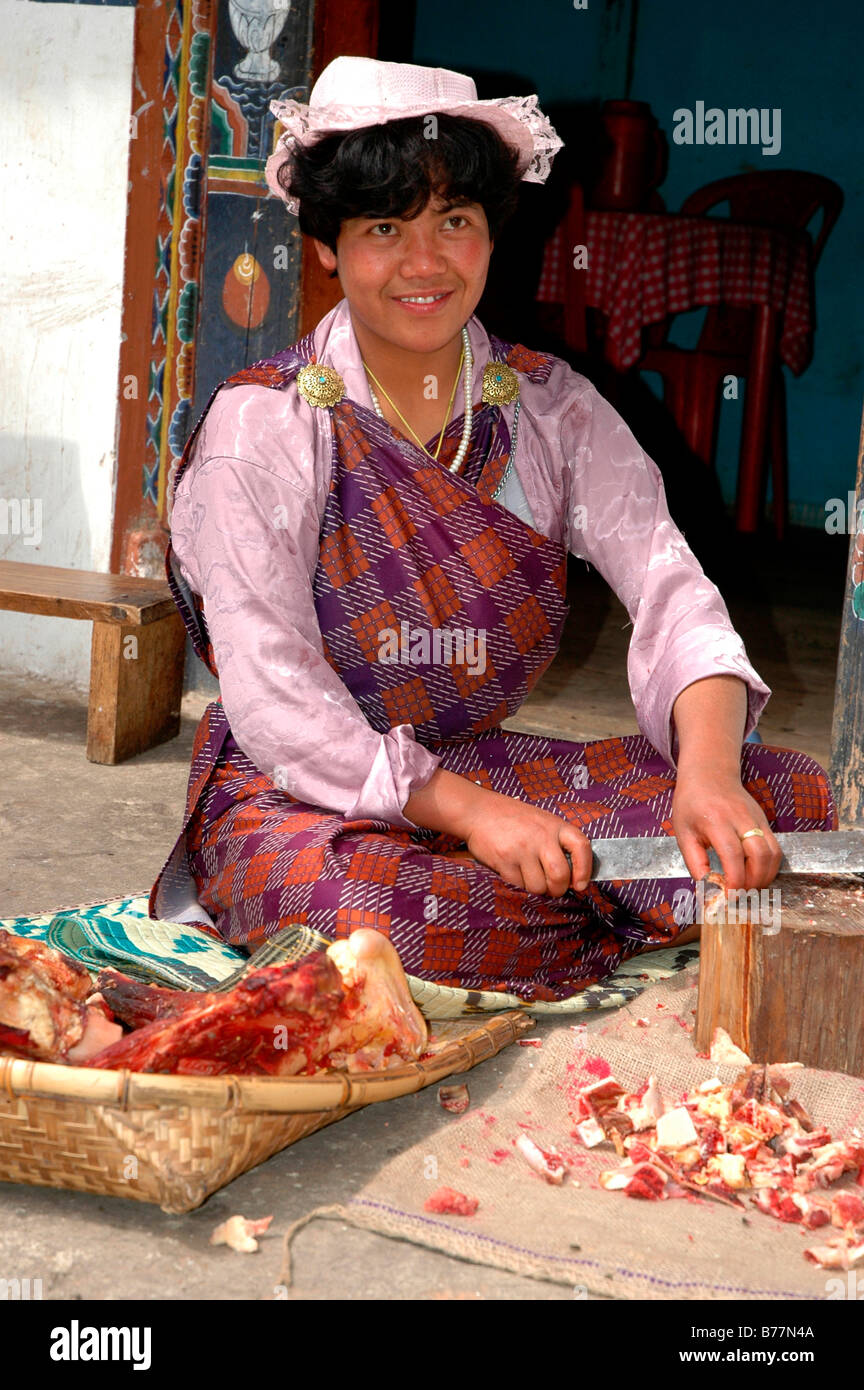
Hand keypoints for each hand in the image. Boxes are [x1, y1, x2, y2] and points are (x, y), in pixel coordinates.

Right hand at [404, 770, 591, 896]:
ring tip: (528, 876)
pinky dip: (518, 885)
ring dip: (536, 889)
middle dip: (558, 889)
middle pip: (560, 875)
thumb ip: (556, 843)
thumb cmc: (512, 818)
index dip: (585, 870)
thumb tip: (572, 877)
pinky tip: (513, 871)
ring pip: (539, 886)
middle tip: (552, 888)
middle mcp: (541, 836)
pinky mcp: (504, 860)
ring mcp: (522, 849)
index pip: (582, 847)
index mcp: (555, 825)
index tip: (580, 885)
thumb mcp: (541, 821)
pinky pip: (519, 886)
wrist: (478, 811)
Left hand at [671, 770, 781, 889]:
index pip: (733, 854)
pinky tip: (756, 873)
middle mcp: (741, 818)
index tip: (729, 896)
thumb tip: (707, 888)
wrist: (709, 773)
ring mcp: (757, 818)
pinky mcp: (765, 820)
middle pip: (760, 855)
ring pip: (773, 853)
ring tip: (749, 887)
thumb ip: (695, 862)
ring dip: (765, 876)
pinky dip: (770, 866)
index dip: (735, 880)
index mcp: (716, 820)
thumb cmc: (692, 803)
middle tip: (741, 894)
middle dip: (754, 881)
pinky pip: (775, 847)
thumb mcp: (683, 832)